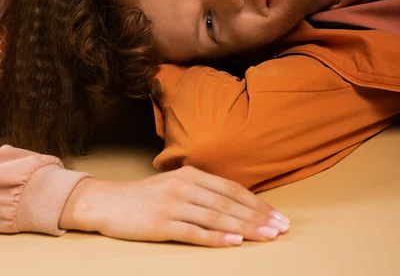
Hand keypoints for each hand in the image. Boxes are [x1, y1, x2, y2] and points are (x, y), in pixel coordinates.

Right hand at [60, 166, 289, 246]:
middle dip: (258, 217)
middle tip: (282, 228)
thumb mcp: (175, 184)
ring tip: (267, 237)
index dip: (256, 203)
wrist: (107, 202)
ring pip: (216, 217)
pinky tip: (234, 242)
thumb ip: (201, 190)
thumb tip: (236, 203)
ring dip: (245, 228)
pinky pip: (193, 232)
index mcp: (190, 174)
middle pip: (228, 203)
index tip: (277, 216)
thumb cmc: (145, 196)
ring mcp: (173, 205)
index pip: (231, 189)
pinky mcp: (161, 224)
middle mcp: (184, 186)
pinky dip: (216, 238)